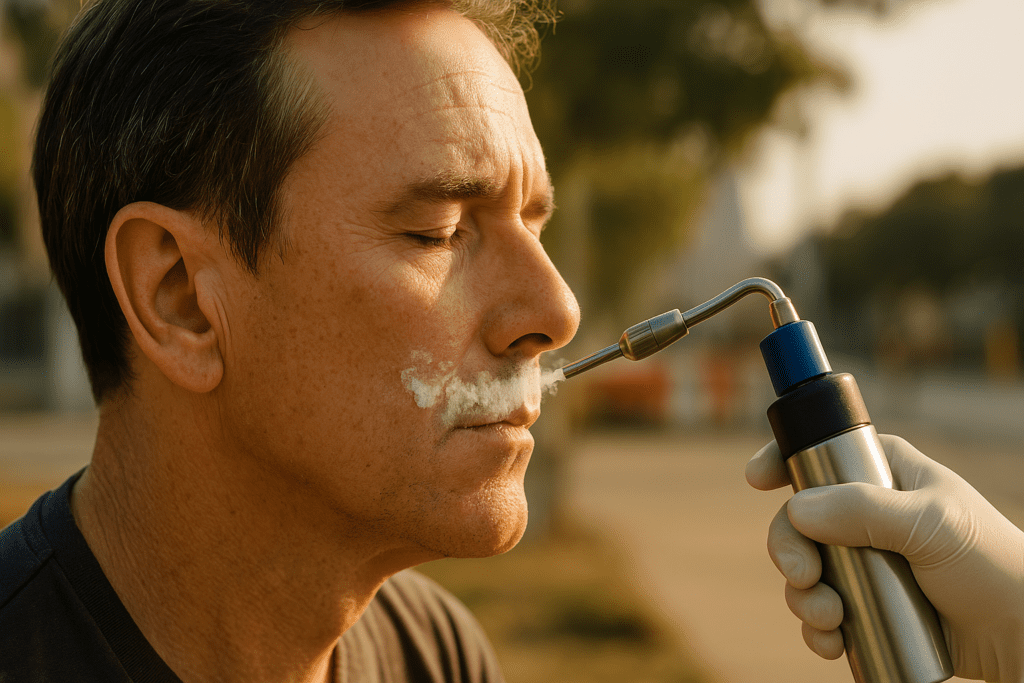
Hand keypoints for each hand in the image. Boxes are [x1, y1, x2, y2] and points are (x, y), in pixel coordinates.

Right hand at [747, 434, 1023, 681]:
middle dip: (788, 550)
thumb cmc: (989, 563)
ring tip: (830, 621)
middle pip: (797, 519)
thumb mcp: (930, 524)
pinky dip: (816, 630)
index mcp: (884, 473)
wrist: (1020, 632)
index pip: (820, 452)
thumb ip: (863, 510)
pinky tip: (832, 643)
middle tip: (803, 578)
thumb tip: (795, 510)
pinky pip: (820, 612)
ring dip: (802, 598)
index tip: (756, 480)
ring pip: (803, 570)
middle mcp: (865, 513)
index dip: (782, 459)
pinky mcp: (866, 604)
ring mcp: (863, 560)